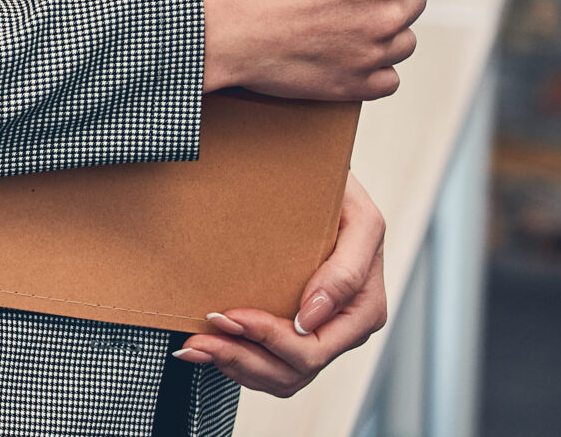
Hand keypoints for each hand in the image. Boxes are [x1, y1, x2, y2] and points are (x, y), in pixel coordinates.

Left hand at [178, 174, 386, 394]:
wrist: (322, 183)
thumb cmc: (340, 195)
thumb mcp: (359, 219)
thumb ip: (346, 268)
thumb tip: (311, 316)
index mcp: (364, 309)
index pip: (314, 346)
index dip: (268, 338)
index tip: (229, 315)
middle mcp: (343, 329)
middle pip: (294, 369)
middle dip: (243, 355)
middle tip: (202, 335)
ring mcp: (319, 334)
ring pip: (280, 378)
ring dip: (234, 364)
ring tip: (196, 345)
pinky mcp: (297, 332)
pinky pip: (270, 368)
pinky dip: (237, 364)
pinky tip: (209, 348)